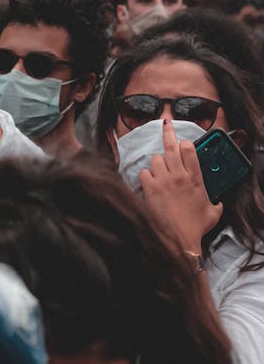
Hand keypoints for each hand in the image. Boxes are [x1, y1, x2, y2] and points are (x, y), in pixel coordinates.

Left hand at [139, 120, 222, 253]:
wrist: (180, 239)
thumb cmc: (196, 227)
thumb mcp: (213, 212)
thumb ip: (215, 202)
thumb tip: (217, 200)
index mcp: (195, 179)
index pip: (190, 150)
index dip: (185, 142)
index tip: (182, 141)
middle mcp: (179, 176)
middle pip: (171, 146)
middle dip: (168, 131)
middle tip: (165, 123)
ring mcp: (164, 181)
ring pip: (156, 159)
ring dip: (157, 163)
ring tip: (160, 173)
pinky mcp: (150, 188)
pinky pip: (145, 173)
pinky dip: (146, 177)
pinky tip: (150, 184)